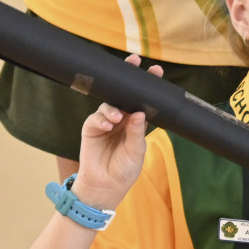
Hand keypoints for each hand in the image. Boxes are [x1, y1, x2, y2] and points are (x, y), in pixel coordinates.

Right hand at [75, 58, 160, 208]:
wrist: (106, 185)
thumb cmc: (124, 169)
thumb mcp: (137, 151)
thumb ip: (137, 132)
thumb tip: (140, 113)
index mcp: (136, 122)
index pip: (143, 101)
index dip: (148, 86)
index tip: (156, 70)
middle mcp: (122, 118)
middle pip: (125, 95)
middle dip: (129, 79)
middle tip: (134, 63)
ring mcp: (106, 121)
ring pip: (109, 104)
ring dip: (114, 108)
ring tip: (118, 118)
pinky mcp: (92, 128)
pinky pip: (96, 118)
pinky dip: (102, 119)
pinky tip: (108, 125)